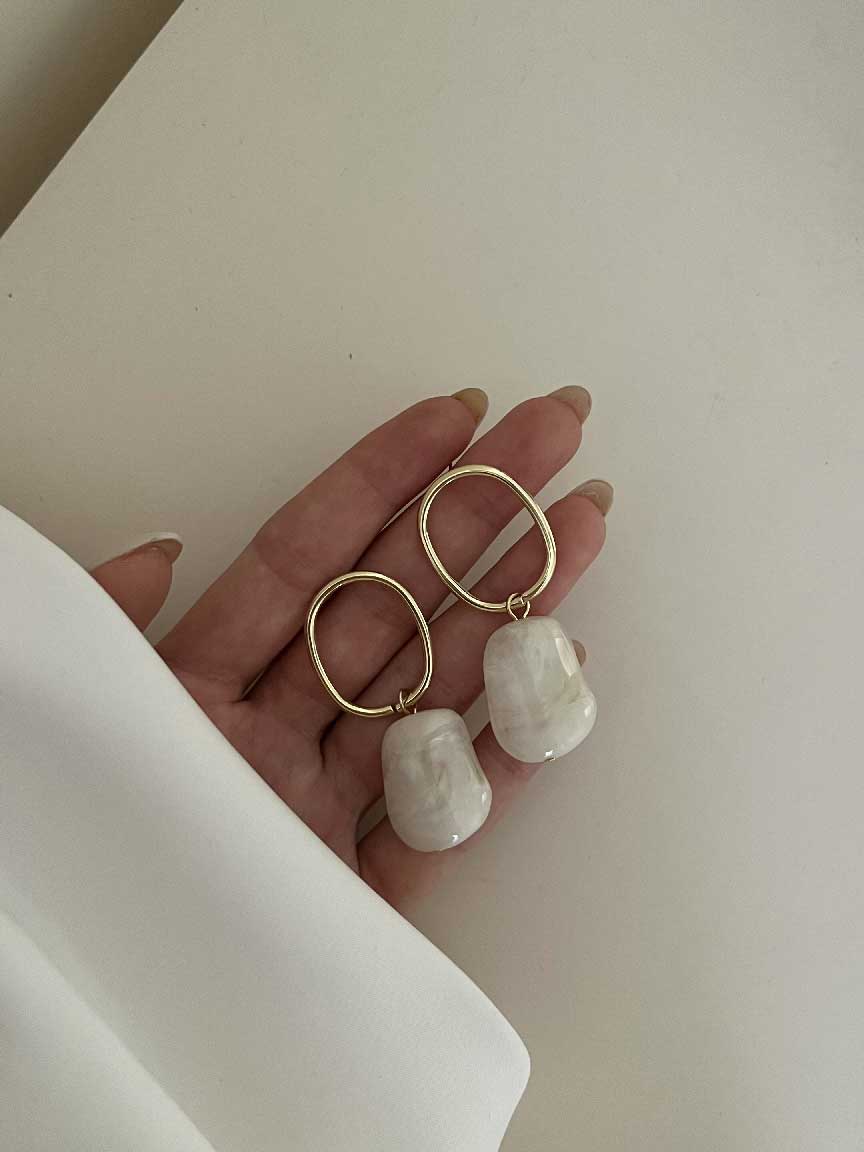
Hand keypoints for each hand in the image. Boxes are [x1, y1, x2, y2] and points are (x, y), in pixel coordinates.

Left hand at [92, 390, 610, 905]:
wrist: (112, 1002)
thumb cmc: (83, 852)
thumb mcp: (81, 714)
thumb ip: (107, 624)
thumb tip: (167, 545)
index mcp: (198, 688)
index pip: (304, 556)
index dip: (382, 480)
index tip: (456, 416)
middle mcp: (277, 733)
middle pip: (396, 603)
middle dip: (482, 512)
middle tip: (558, 433)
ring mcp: (333, 807)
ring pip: (441, 688)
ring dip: (519, 604)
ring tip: (588, 523)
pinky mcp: (368, 892)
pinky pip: (453, 817)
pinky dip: (511, 750)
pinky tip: (565, 665)